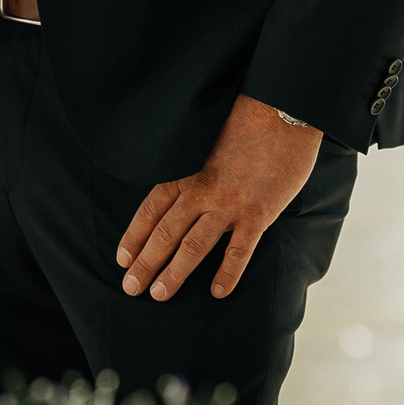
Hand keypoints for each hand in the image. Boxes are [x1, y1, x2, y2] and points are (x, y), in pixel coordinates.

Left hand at [115, 96, 321, 301]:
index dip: (134, 236)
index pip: (150, 210)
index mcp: (186, 171)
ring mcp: (229, 204)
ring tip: (159, 295)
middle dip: (145, 263)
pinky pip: (238, 251)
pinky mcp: (258, 214)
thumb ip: (193, 166)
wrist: (281, 109)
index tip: (122, 258)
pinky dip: (227, 274)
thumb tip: (183, 186)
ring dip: (174, 273)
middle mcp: (201, 191)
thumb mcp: (205, 139)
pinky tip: (217, 292)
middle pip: (165, 234)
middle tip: (131, 288)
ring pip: (193, 247)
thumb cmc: (244, 119)